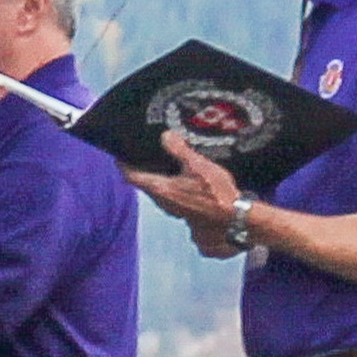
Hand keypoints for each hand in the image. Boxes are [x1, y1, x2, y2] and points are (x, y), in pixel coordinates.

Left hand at [134, 137, 247, 254]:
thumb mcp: (198, 165)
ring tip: (167, 164)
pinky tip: (185, 180)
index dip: (123, 164)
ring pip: (159, 193)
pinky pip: (172, 199)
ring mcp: (174, 211)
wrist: (236, 220)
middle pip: (145, 184)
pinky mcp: (186, 215)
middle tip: (146, 155)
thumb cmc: (217, 194)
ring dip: (160, 180)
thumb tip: (165, 136)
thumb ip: (179, 150)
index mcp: (161, 189)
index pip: (131, 176)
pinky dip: (173, 188)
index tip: (121, 154)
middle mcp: (163, 203)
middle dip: (143, 170)